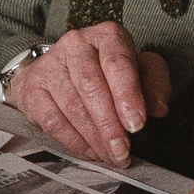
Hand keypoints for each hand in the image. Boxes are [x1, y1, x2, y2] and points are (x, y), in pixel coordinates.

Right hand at [4, 22, 170, 165]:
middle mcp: (76, 44)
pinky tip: (90, 152)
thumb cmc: (107, 73)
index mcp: (107, 36)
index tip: (137, 124)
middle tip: (123, 151)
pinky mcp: (33, 87)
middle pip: (91, 85)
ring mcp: (51, 64)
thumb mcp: (139, 70)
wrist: (59, 72)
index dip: (127, 95)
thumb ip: (154, 84)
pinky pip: (52, 120)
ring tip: (110, 156)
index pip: (117, 62)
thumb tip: (159, 108)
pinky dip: (73, 141)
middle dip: (109, 124)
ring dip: (94, 137)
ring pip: (72, 105)